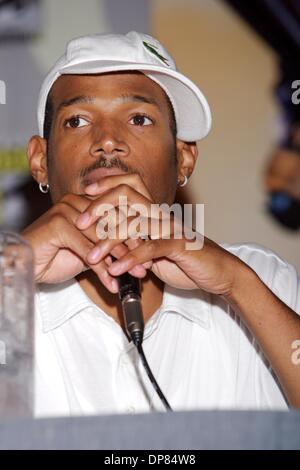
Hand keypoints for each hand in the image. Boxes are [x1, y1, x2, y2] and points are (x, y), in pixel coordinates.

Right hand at [21, 193, 147, 289]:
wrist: (25, 266)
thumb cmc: (54, 258)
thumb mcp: (88, 252)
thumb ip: (108, 248)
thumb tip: (136, 255)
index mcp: (84, 202)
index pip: (117, 214)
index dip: (135, 234)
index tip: (150, 253)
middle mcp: (76, 202)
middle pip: (113, 223)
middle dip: (132, 247)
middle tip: (146, 265)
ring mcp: (66, 211)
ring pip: (103, 237)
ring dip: (121, 259)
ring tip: (135, 275)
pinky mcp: (58, 225)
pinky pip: (88, 251)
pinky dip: (102, 270)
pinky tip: (111, 284)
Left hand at [76, 174, 245, 296]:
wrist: (217, 272)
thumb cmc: (184, 260)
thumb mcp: (154, 250)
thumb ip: (134, 244)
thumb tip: (109, 245)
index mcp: (154, 211)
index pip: (129, 184)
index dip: (107, 183)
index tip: (85, 192)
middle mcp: (161, 214)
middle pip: (127, 195)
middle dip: (100, 206)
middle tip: (80, 222)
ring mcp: (170, 228)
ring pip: (135, 223)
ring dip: (109, 240)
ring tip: (93, 256)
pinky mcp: (179, 246)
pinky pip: (150, 248)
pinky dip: (129, 259)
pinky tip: (115, 269)